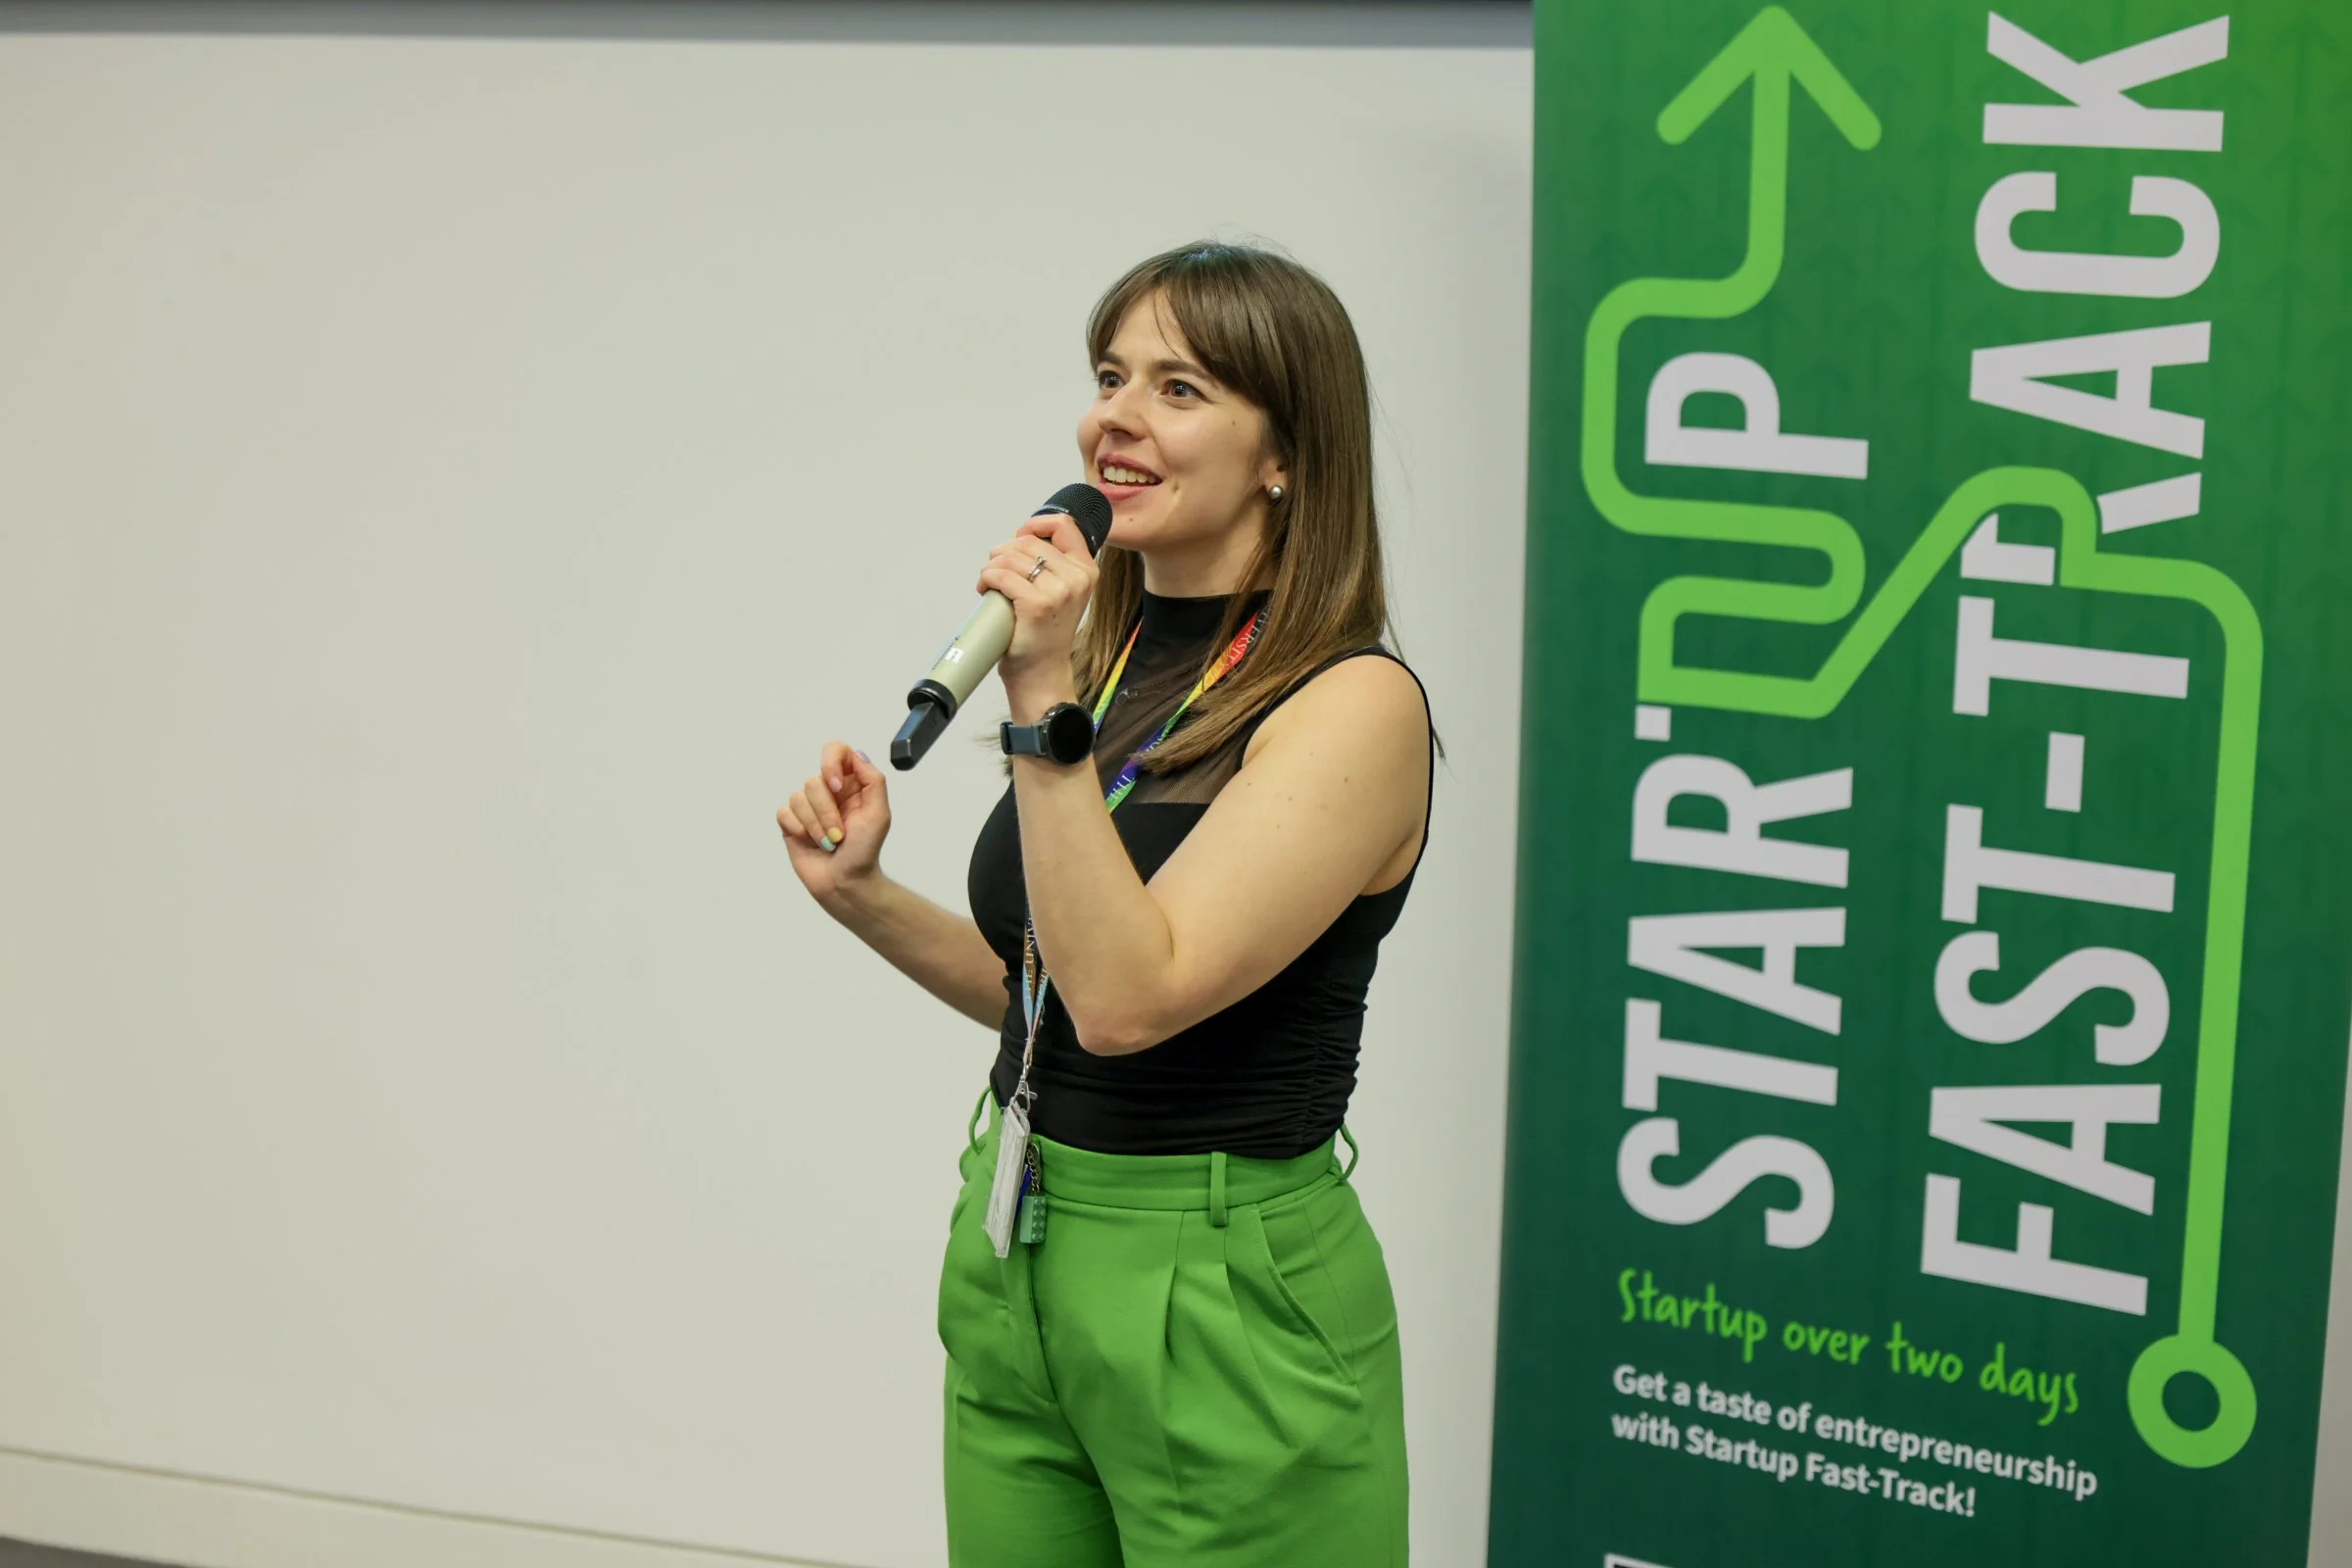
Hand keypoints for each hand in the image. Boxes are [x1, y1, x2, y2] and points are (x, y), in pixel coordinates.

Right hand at [776, 741, 891, 902]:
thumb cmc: (865, 850)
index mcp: (851, 784)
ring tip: (829, 843)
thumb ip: (873, 780)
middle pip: (814, 780)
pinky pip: (785, 812)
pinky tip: (811, 842)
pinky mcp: (791, 822)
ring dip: (816, 826)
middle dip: (827, 812)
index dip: (831, 764)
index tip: (837, 787)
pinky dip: (800, 829)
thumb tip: (856, 755)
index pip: (836, 752)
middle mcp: (828, 791)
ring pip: (798, 797)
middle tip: (840, 834)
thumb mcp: (879, 814)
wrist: (845, 882)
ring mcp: (808, 806)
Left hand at [978, 511, 1097, 718]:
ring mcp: (1059, 591)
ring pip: (1011, 557)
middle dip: (1003, 552)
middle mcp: (1077, 578)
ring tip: (989, 583)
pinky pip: (1002, 575)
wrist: (1042, 671)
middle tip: (996, 570)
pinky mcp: (1037, 604)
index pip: (1063, 525)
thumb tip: (1021, 539)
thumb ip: (1053, 564)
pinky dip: (987, 578)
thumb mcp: (1062, 592)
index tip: (1019, 538)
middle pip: (1028, 541)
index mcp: (1087, 570)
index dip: (1034, 525)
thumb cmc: (1045, 633)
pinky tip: (985, 589)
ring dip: (992, 567)